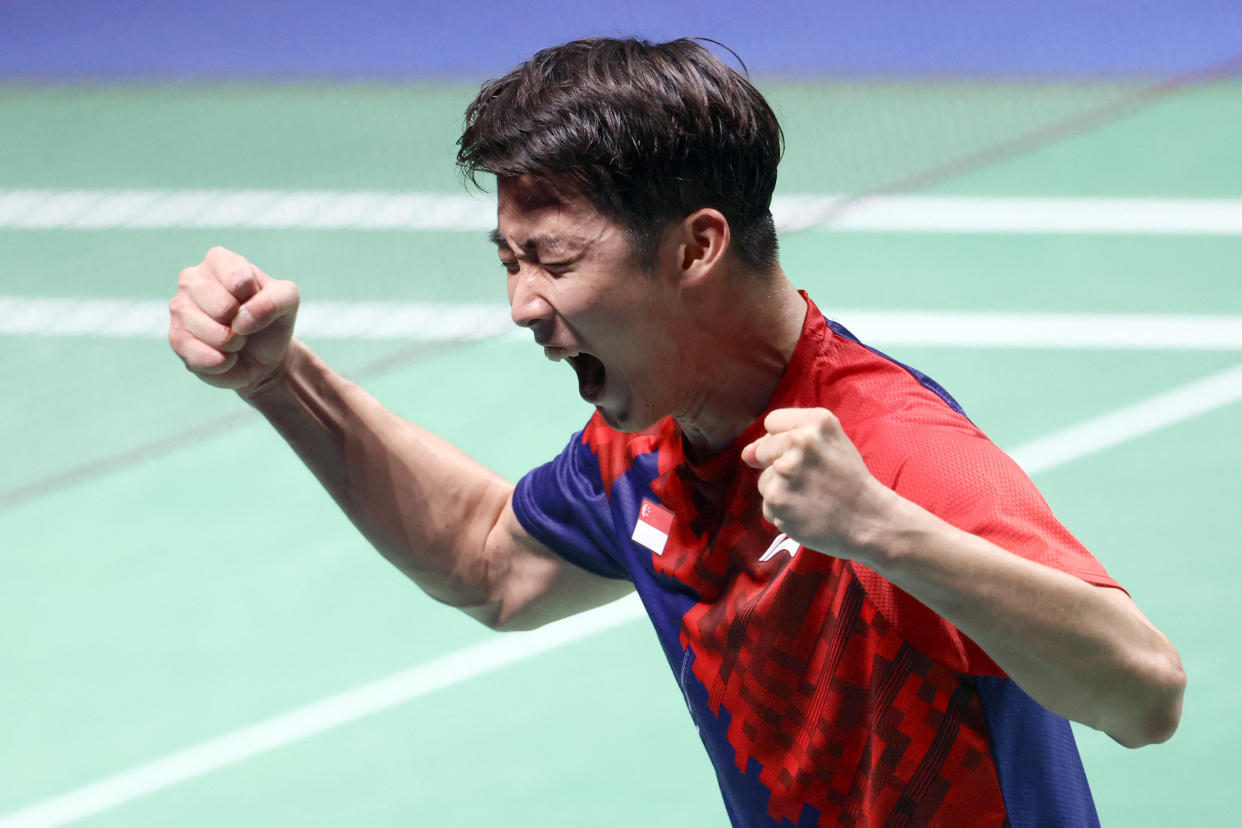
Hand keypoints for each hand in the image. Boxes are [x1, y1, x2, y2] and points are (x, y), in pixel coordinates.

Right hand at [168, 247, 299, 393]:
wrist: (264, 357)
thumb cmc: (271, 320)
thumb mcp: (288, 301)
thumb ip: (274, 300)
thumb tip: (240, 319)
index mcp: (219, 261)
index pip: (238, 279)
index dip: (255, 298)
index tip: (256, 300)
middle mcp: (192, 279)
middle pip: (221, 306)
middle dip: (243, 325)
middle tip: (244, 325)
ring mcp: (180, 308)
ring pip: (208, 331)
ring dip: (232, 344)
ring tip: (235, 340)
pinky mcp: (176, 338)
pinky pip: (194, 353)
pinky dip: (219, 361)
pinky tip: (225, 357)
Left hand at [740, 407, 888, 557]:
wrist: (868, 521)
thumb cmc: (849, 481)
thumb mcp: (831, 442)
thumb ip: (788, 437)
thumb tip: (746, 453)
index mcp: (816, 422)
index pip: (772, 422)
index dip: (782, 440)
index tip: (802, 455)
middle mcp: (799, 441)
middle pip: (762, 450)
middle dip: (778, 466)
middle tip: (810, 480)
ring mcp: (786, 471)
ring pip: (763, 480)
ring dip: (781, 492)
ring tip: (811, 498)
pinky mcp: (777, 500)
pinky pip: (767, 505)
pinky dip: (783, 513)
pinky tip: (806, 513)